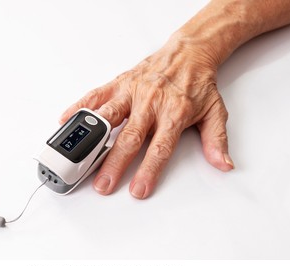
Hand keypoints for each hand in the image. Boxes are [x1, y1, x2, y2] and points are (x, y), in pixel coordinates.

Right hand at [60, 33, 234, 198]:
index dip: (149, 170)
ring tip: (77, 156)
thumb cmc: (198, 83)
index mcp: (174, 113)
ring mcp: (132, 91)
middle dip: (114, 164)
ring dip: (93, 138)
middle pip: (130, 137)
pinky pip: (96, 94)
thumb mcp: (215, 111)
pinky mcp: (120, 82)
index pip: (160, 147)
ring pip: (109, 116)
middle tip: (102, 184)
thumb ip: (216, 141)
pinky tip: (66, 119)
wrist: (188, 52)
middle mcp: (151, 102)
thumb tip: (222, 165)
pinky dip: (80, 107)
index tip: (139, 189)